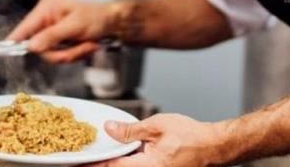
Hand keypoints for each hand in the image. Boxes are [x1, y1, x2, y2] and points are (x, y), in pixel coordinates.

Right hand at [7, 0, 114, 62]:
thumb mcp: (75, 26)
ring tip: (87, 45)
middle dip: (60, 52)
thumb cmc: (96, 17)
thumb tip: (31, 46)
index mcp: (46, 9)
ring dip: (71, 54)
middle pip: (38, 47)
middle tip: (80, 49)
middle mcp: (45, 20)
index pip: (24, 27)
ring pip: (50, 55)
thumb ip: (52, 36)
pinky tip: (86, 46)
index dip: (15, 40)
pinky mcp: (58, 41)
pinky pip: (59, 56)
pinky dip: (74, 55)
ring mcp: (51, 32)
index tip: (5, 50)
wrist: (113, 22)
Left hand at [85, 114, 225, 166]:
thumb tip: (110, 129)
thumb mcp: (157, 126)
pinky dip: (126, 163)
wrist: (213, 147)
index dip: (91, 164)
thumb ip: (130, 130)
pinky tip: (122, 155)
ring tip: (100, 156)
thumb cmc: (191, 136)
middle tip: (83, 159)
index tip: (76, 162)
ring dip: (113, 164)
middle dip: (100, 165)